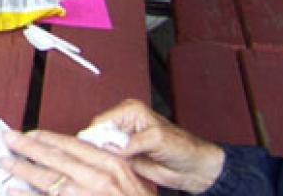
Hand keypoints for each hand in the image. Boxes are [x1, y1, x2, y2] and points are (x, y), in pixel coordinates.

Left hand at [3, 129, 153, 195]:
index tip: (30, 132)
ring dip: (23, 169)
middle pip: (55, 159)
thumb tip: (77, 155)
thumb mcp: (129, 181)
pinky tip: (14, 190)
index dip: (47, 138)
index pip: (72, 145)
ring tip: (6, 162)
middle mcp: (97, 180)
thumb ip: (105, 166)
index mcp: (111, 166)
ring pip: (47, 180)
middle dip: (28, 147)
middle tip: (8, 138)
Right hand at [87, 99, 224, 192]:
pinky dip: (108, 166)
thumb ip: (132, 142)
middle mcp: (123, 124)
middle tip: (95, 160)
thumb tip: (111, 148)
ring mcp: (123, 142)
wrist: (195, 168)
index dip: (93, 135)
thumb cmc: (182, 147)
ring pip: (101, 149)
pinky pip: (109, 161)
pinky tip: (110, 171)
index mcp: (129, 111)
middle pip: (97, 134)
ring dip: (101, 158)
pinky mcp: (126, 158)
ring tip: (103, 167)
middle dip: (95, 147)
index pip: (101, 121)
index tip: (88, 150)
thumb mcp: (156, 139)